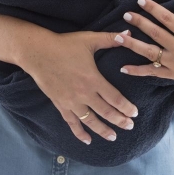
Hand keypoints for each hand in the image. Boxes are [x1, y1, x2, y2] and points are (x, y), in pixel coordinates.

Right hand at [20, 30, 138, 143]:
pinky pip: (71, 122)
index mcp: (93, 79)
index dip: (126, 107)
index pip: (115, 98)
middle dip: (120, 121)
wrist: (38, 52)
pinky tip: (87, 140)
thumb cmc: (65, 44)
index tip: (135, 113)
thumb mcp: (89, 39)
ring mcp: (71, 101)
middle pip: (106, 112)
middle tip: (130, 126)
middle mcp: (84, 93)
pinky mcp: (60, 104)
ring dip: (103, 130)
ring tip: (113, 137)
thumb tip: (128, 34)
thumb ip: (109, 39)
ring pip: (90, 121)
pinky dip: (80, 133)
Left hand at [115, 0, 173, 103]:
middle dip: (139, 22)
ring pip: (149, 53)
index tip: (140, 1)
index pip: (167, 18)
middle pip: (155, 33)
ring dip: (132, 44)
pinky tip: (123, 68)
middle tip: (126, 14)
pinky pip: (152, 73)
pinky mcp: (173, 75)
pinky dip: (137, 71)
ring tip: (117, 36)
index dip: (153, 8)